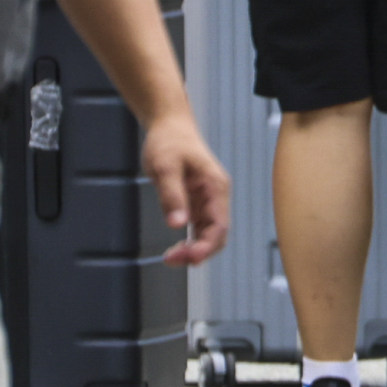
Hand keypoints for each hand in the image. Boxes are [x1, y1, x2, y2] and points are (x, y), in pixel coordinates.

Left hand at [137, 112, 231, 263]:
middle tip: (172, 259)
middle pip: (217, 235)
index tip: (190, 257)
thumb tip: (177, 224)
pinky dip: (189, 242)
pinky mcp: (197, 203)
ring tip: (170, 258)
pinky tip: (175, 250)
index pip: (220, 225)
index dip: (207, 245)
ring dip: (193, 250)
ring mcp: (207, 201)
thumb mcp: (166, 167)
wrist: (169, 126)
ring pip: (208, 235)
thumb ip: (172, 196)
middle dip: (199, 251)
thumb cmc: (169, 141)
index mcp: (216, 187)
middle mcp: (216, 196)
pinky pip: (199, 230)